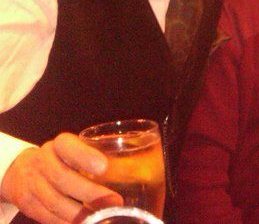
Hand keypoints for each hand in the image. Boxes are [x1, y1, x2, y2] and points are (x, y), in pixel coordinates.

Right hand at [1, 133, 122, 223]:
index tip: (104, 167)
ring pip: (55, 202)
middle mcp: (43, 161)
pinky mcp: (27, 204)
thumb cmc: (62, 159)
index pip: (68, 146)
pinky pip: (48, 217)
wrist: (20, 170)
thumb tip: (137, 171)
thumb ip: (97, 156)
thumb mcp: (75, 150)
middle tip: (115, 201)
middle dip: (90, 193)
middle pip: (63, 178)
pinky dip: (66, 223)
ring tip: (102, 218)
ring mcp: (32, 184)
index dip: (85, 156)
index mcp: (59, 144)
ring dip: (80, 214)